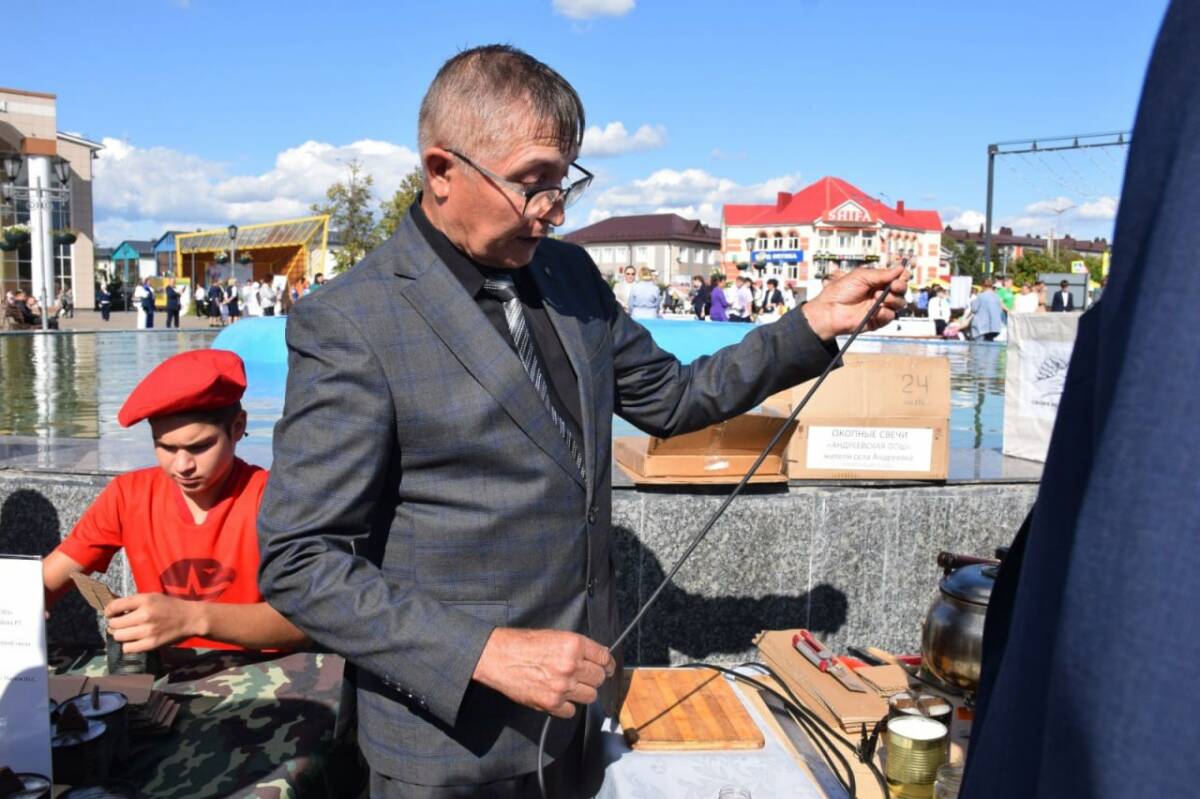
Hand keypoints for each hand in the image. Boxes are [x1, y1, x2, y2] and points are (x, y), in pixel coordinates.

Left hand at [104, 592, 205, 652]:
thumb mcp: (152, 597)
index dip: (108, 611)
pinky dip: (127, 645)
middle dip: (114, 624)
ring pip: (119, 636)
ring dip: (120, 635)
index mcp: (144, 600)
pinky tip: (133, 641)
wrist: (190, 618)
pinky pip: (128, 648)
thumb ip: (133, 602)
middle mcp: (144, 615)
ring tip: (127, 632)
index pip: (114, 606)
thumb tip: (111, 609)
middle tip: (120, 624)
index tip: (110, 614)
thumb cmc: (169, 606)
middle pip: (114, 624)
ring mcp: (148, 631)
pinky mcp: (151, 644)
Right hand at [472, 627, 615, 718]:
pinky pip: (572, 711)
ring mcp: (562, 686)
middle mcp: (571, 665)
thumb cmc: (524, 644)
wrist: (499, 657)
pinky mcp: (551, 703)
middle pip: (600, 678)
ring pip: (590, 696)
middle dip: (594, 678)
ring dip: (583, 692)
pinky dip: (567, 706)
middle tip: (584, 676)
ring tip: (569, 686)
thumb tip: (598, 657)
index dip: (607, 664)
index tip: (607, 668)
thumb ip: (578, 647)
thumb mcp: (555, 636)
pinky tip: (558, 697)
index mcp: (574, 645)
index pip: (604, 658)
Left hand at [802, 266, 908, 339]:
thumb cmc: (839, 292)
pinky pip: (890, 316)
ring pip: (899, 303)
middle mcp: (880, 294)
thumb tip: (899, 269)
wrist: (829, 311)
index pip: (896, 278)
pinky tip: (876, 310)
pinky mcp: (877, 320)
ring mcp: (879, 307)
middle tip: (893, 286)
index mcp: (876, 282)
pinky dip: (885, 312)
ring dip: (893, 299)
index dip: (901, 276)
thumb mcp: (860, 276)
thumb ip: (881, 274)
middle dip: (900, 286)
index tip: (902, 275)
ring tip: (878, 297)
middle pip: (901, 290)